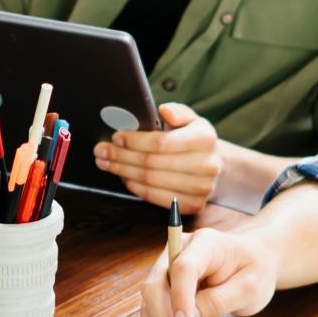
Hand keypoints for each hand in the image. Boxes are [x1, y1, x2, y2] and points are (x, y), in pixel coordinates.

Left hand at [94, 103, 221, 207]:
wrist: (215, 166)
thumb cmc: (195, 140)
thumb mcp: (191, 119)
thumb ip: (178, 111)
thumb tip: (164, 111)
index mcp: (204, 139)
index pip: (160, 142)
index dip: (134, 141)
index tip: (116, 137)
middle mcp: (206, 165)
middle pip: (151, 163)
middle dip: (120, 156)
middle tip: (101, 151)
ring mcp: (200, 188)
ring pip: (149, 181)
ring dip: (122, 172)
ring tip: (106, 163)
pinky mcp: (192, 205)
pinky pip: (154, 197)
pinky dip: (134, 187)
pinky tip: (124, 177)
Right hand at [142, 227, 279, 316]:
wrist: (256, 262)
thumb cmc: (255, 269)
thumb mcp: (248, 287)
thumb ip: (218, 301)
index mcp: (204, 243)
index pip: (183, 268)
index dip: (180, 297)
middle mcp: (178, 253)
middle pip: (155, 286)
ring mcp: (169, 271)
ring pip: (149, 305)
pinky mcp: (167, 290)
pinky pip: (156, 315)